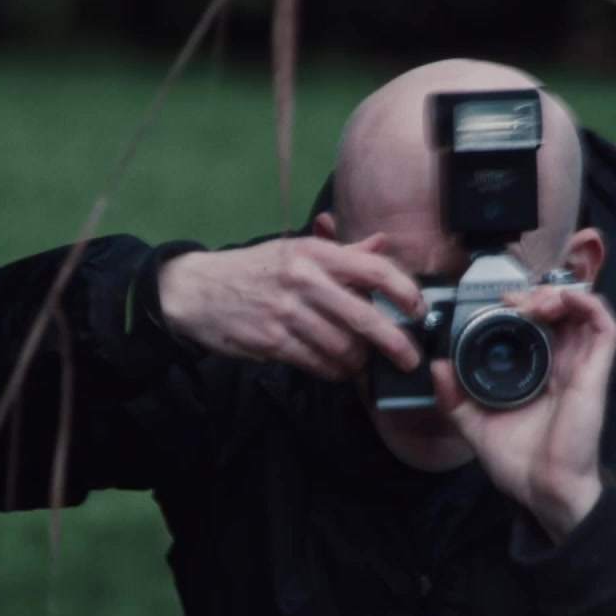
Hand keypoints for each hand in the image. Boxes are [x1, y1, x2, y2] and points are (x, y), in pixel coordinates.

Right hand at [158, 233, 425, 380]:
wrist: (196, 289)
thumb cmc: (253, 269)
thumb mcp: (297, 250)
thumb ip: (343, 252)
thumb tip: (382, 244)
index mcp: (315, 253)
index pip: (375, 270)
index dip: (405, 292)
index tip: (419, 310)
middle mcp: (304, 280)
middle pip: (365, 317)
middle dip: (395, 343)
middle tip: (409, 359)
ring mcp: (287, 312)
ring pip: (343, 347)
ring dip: (358, 361)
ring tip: (360, 362)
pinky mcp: (272, 341)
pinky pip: (317, 363)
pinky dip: (333, 371)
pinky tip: (336, 368)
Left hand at [431, 285, 615, 539]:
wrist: (544, 492)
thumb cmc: (519, 464)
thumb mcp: (474, 426)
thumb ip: (454, 398)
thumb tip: (437, 366)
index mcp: (539, 374)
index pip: (539, 325)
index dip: (523, 306)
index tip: (498, 305)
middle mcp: (563, 365)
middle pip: (561, 311)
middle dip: (537, 294)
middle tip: (512, 302)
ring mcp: (582, 367)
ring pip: (584, 310)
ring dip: (559, 294)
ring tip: (533, 302)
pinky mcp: (596, 374)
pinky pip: (606, 327)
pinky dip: (588, 303)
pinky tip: (562, 300)